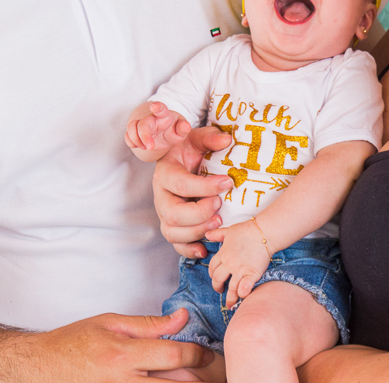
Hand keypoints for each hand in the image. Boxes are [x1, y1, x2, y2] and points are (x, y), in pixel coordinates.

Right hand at [29, 310, 213, 381]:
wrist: (40, 368)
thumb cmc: (74, 344)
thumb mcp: (110, 324)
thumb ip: (149, 325)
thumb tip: (182, 317)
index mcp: (123, 355)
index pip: (174, 355)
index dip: (198, 354)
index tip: (207, 354)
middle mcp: (123, 382)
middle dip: (200, 381)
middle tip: (214, 376)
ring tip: (196, 382)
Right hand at [125, 101, 188, 152]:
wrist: (165, 135)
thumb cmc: (174, 130)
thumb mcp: (181, 131)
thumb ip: (183, 129)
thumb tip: (186, 126)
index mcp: (164, 115)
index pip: (161, 108)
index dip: (157, 106)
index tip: (154, 106)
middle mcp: (151, 118)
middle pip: (143, 123)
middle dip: (144, 135)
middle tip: (150, 147)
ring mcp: (141, 124)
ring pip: (131, 127)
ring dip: (136, 139)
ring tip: (145, 147)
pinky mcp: (135, 132)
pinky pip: (127, 136)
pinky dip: (131, 142)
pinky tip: (139, 146)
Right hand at [153, 126, 233, 257]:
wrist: (179, 160)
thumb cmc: (189, 149)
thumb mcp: (197, 138)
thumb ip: (211, 137)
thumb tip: (226, 140)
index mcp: (165, 172)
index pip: (180, 183)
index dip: (204, 186)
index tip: (228, 182)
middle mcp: (161, 196)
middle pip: (171, 213)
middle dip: (198, 213)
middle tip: (219, 205)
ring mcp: (164, 213)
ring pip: (172, 232)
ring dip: (196, 232)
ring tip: (218, 223)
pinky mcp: (172, 226)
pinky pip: (176, 244)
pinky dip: (189, 250)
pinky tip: (205, 249)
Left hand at [205, 219, 271, 308]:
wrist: (263, 232)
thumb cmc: (246, 230)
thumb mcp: (229, 231)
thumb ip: (217, 234)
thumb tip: (207, 235)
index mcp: (222, 254)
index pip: (212, 268)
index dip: (213, 275)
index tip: (215, 278)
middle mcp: (229, 264)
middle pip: (218, 280)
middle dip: (218, 288)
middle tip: (221, 291)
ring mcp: (240, 270)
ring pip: (231, 288)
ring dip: (230, 298)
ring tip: (230, 304)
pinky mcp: (252, 274)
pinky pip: (245, 288)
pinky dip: (242, 293)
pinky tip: (242, 297)